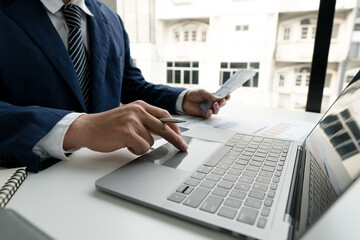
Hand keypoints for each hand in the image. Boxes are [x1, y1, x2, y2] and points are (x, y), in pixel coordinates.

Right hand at [63, 100, 187, 154]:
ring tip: (128, 141)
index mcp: (140, 105)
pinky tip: (125, 145)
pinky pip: (142, 147)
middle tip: (183, 147)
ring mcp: (132, 120)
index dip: (175, 126)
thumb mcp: (129, 117)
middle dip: (175, 139)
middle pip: (164, 127)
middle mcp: (138, 110)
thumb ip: (145, 121)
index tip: (180, 135)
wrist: (88, 128)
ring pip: (151, 141)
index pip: (164, 115)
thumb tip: (165, 131)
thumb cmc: (109, 125)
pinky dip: (136, 150)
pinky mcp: (127, 132)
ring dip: (142, 146)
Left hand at [182, 89, 229, 118]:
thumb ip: (210, 95)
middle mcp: (211, 103)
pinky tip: (209, 110)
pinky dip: (210, 113)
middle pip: (220, 105)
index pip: (221, 97)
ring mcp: (208, 109)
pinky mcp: (203, 114)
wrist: (184, 99)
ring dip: (217, 108)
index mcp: (212, 97)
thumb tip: (218, 98)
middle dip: (222, 103)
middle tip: (222, 101)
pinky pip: (208, 115)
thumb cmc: (193, 94)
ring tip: (215, 105)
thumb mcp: (202, 92)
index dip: (226, 97)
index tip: (228, 96)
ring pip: (216, 111)